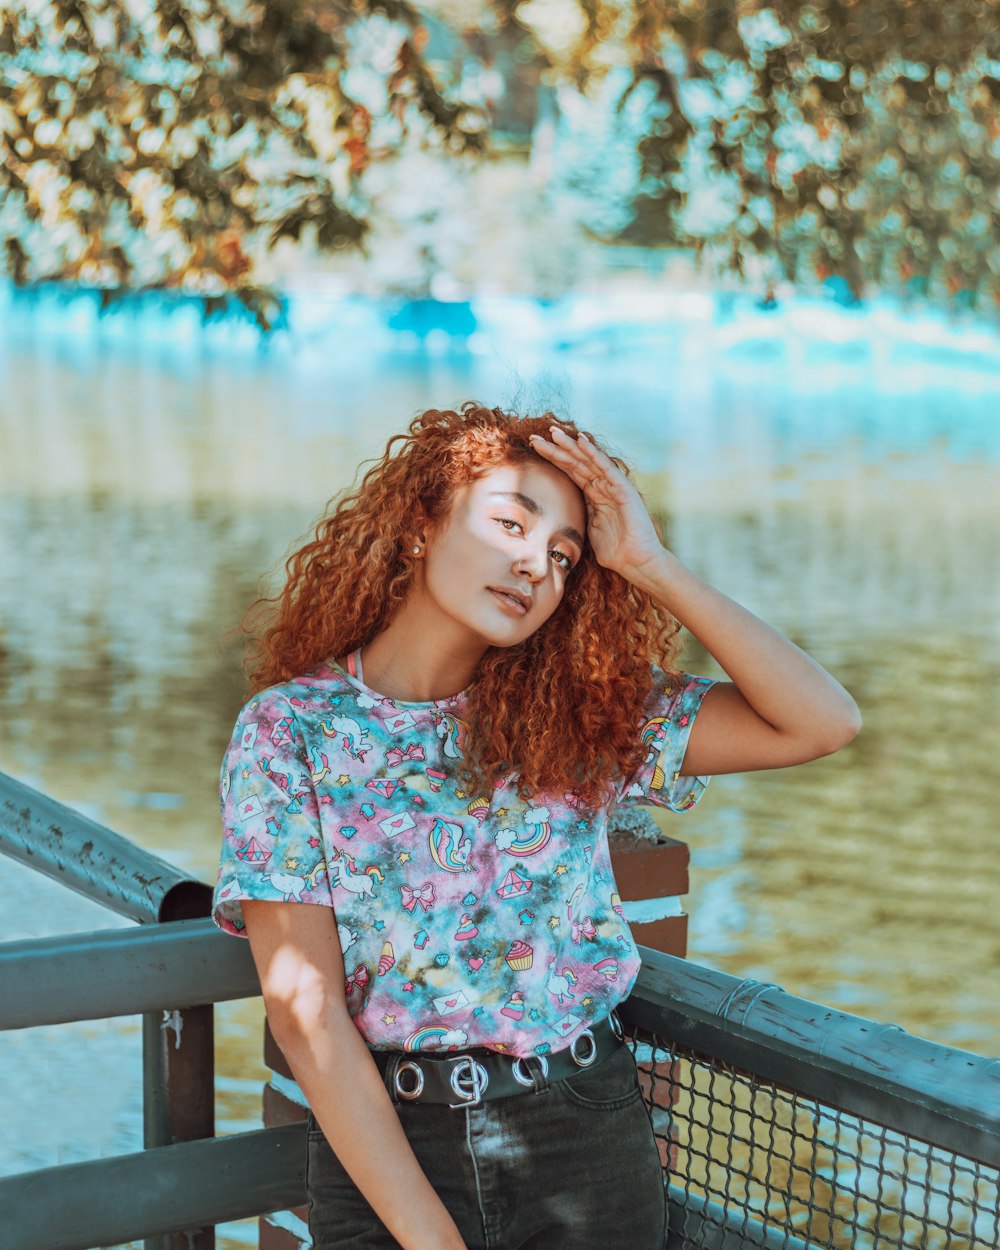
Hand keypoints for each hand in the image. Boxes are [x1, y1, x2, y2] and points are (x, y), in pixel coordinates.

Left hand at [529, 427, 663, 580]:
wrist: (637, 563)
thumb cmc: (616, 552)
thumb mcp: (590, 530)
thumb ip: (580, 515)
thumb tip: (562, 511)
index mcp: (594, 495)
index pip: (570, 471)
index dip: (553, 459)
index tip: (533, 448)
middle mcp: (603, 486)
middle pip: (575, 463)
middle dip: (555, 449)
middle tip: (535, 436)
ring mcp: (613, 486)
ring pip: (588, 461)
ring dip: (570, 446)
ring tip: (553, 432)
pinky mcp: (624, 490)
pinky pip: (606, 468)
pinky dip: (594, 454)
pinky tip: (581, 441)